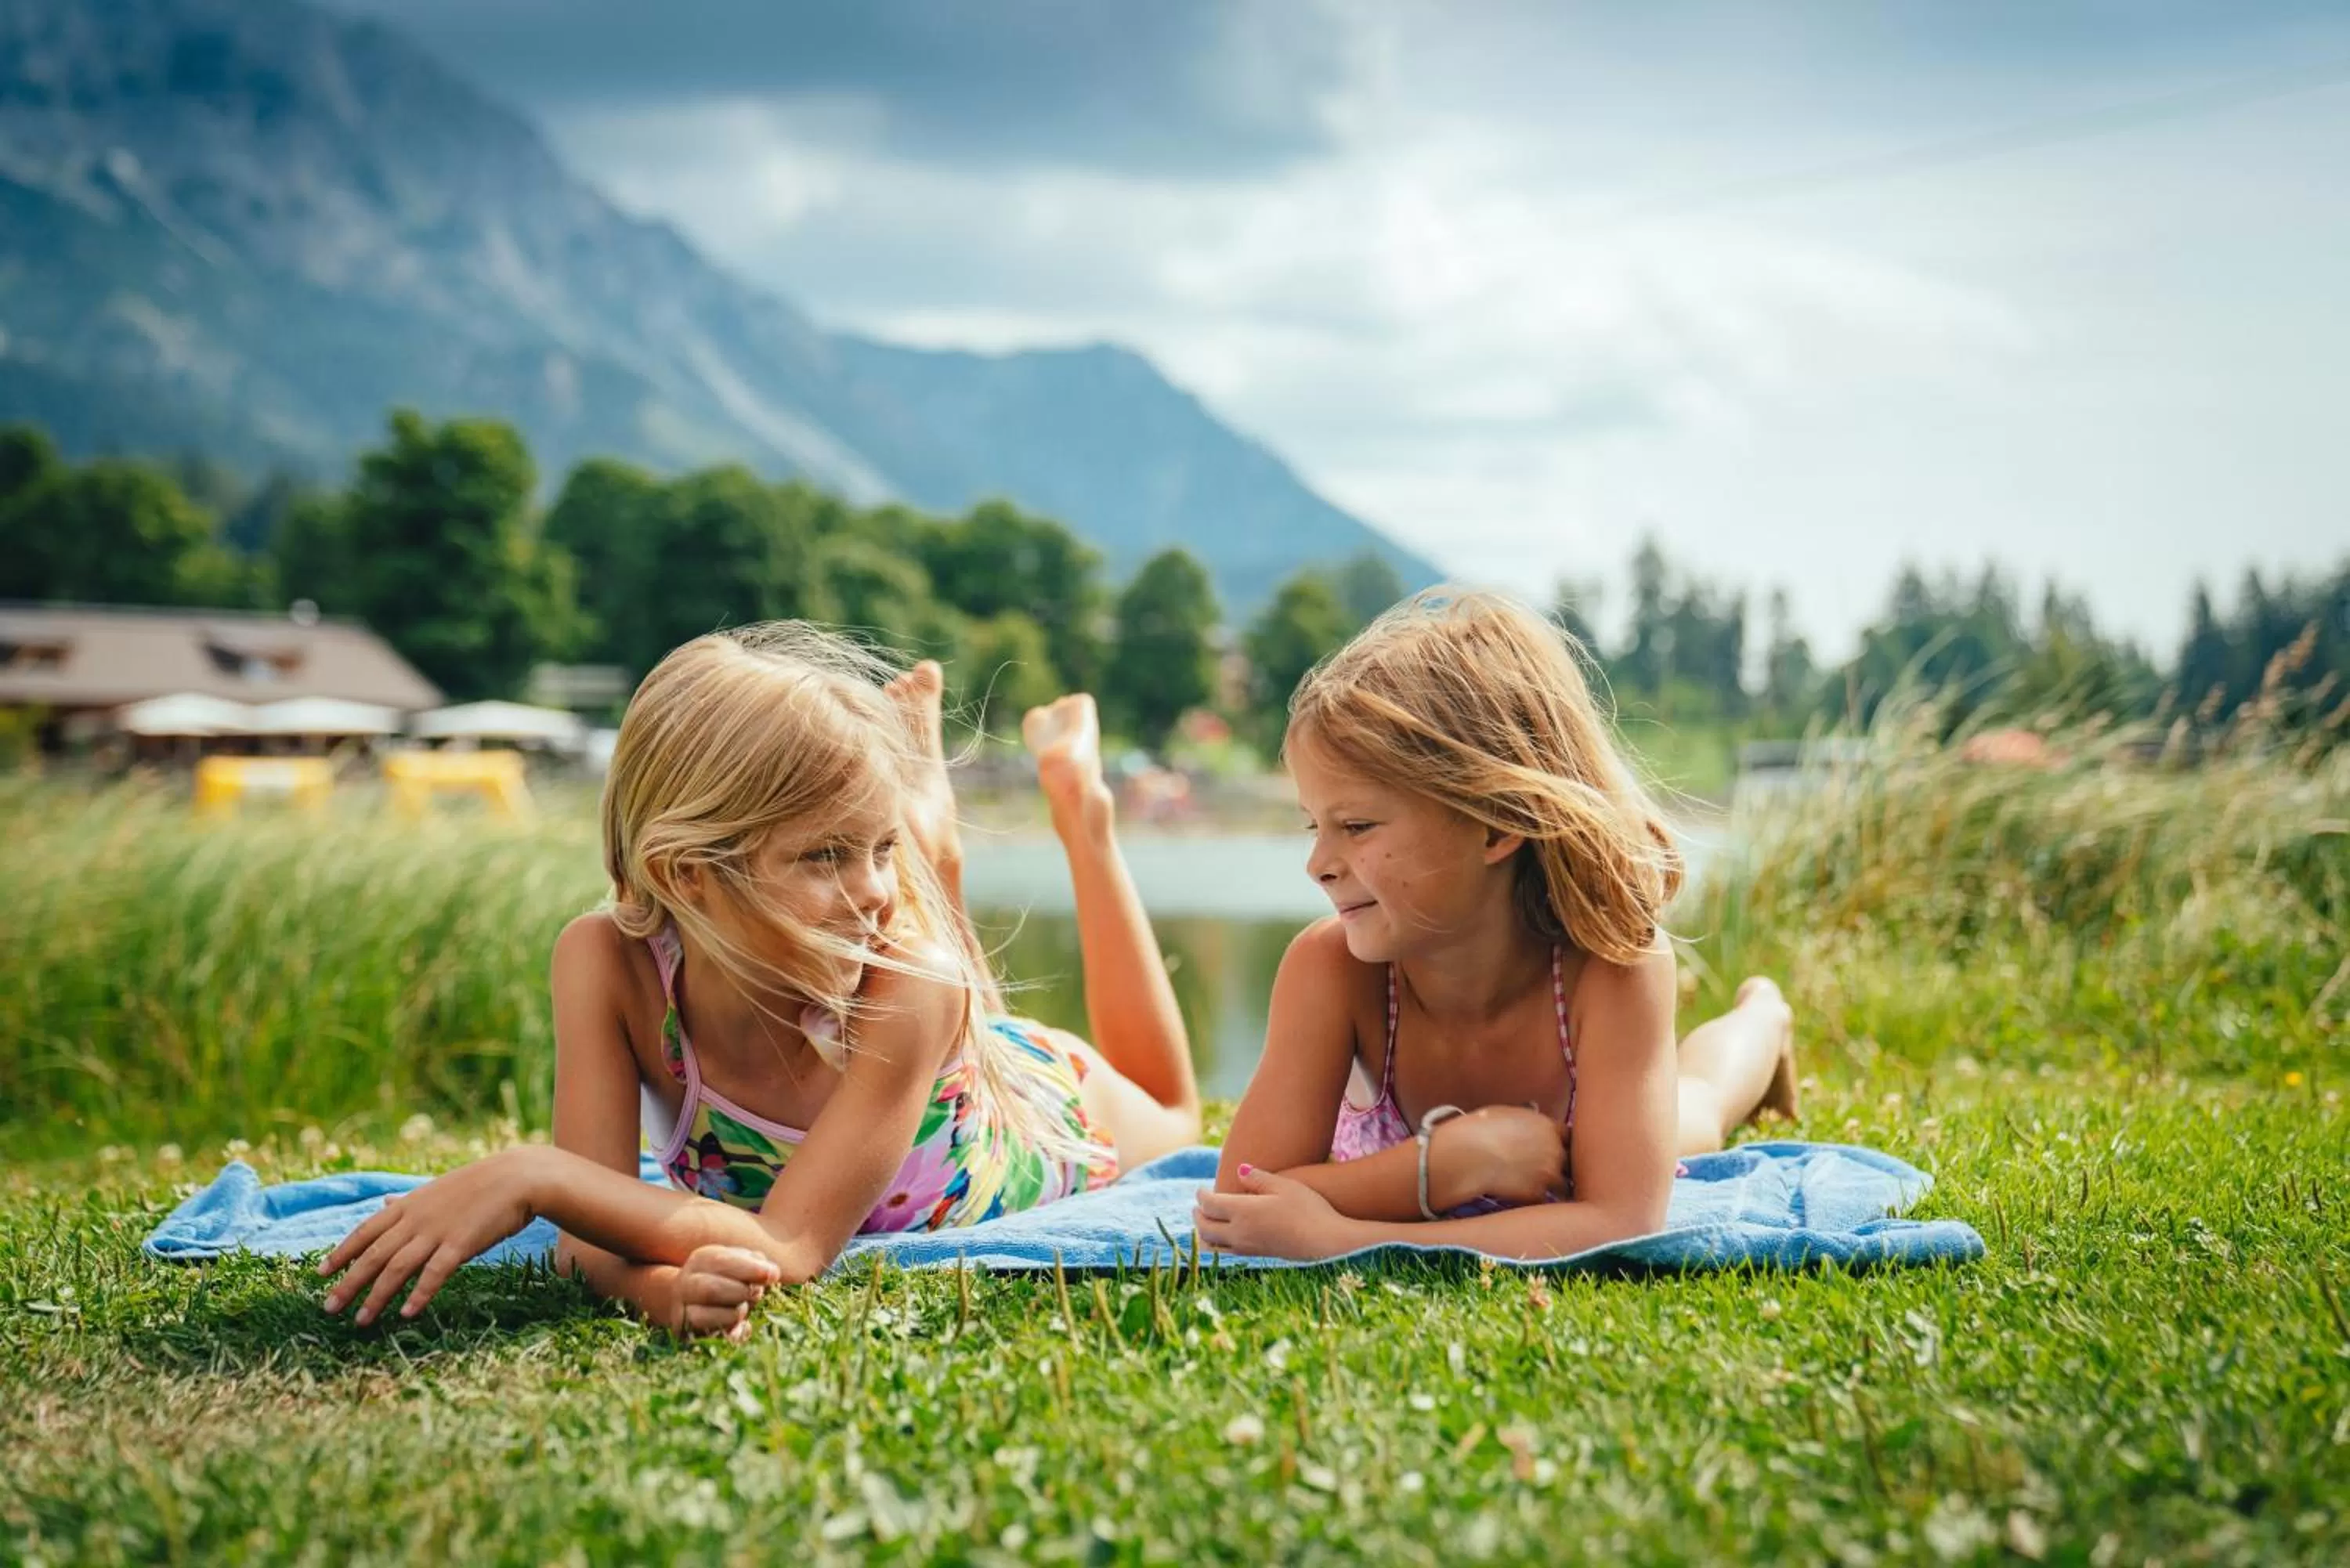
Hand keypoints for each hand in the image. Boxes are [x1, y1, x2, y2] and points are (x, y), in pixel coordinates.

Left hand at [319, 1147, 543, 1324]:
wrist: (517, 1177)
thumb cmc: (479, 1185)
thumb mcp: (436, 1189)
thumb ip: (408, 1202)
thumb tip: (384, 1202)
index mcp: (409, 1205)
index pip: (364, 1231)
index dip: (341, 1253)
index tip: (319, 1274)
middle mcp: (416, 1219)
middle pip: (373, 1255)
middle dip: (348, 1283)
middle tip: (328, 1308)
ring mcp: (437, 1232)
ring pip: (397, 1268)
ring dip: (376, 1297)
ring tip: (361, 1321)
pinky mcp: (460, 1244)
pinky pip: (434, 1273)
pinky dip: (419, 1294)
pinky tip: (407, 1313)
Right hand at [668, 1245, 783, 1340]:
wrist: (688, 1300)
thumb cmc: (726, 1280)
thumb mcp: (738, 1266)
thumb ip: (755, 1265)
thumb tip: (771, 1273)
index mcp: (703, 1260)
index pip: (722, 1261)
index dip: (750, 1269)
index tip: (773, 1275)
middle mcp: (687, 1282)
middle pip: (710, 1289)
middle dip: (740, 1294)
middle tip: (757, 1294)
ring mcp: (681, 1309)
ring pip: (702, 1316)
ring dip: (732, 1314)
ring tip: (745, 1309)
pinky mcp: (684, 1331)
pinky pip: (704, 1337)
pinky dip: (726, 1332)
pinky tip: (740, 1327)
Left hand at [1192, 1165, 1360, 1260]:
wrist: (1328, 1243)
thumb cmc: (1309, 1209)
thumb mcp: (1285, 1186)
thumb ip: (1258, 1178)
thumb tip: (1239, 1170)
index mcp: (1243, 1212)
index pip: (1210, 1204)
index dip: (1201, 1196)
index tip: (1201, 1189)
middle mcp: (1240, 1233)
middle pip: (1205, 1227)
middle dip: (1198, 1215)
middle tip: (1197, 1205)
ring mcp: (1248, 1248)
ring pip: (1213, 1245)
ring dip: (1204, 1232)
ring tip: (1206, 1222)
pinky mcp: (1258, 1257)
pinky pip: (1227, 1252)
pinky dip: (1217, 1243)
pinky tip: (1226, 1236)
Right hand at [1447, 1105, 1567, 1206]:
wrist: (1467, 1155)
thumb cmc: (1478, 1128)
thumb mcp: (1504, 1113)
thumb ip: (1524, 1117)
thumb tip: (1529, 1113)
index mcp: (1547, 1126)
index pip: (1569, 1136)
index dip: (1562, 1144)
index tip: (1556, 1150)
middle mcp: (1554, 1150)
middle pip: (1570, 1162)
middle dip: (1562, 1168)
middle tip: (1549, 1174)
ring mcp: (1548, 1173)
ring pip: (1563, 1186)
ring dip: (1555, 1190)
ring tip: (1545, 1195)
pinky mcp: (1537, 1194)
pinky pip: (1543, 1201)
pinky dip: (1536, 1202)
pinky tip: (1524, 1201)